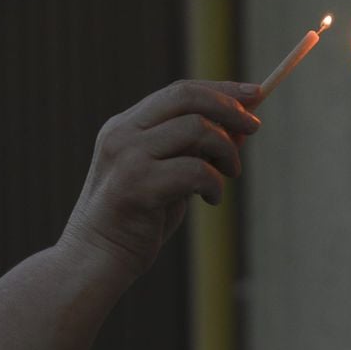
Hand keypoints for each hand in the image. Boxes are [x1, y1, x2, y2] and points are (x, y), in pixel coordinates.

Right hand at [62, 80, 262, 276]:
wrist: (95, 260)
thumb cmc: (137, 220)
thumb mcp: (169, 175)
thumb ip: (196, 149)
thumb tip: (243, 124)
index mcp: (125, 125)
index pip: (180, 91)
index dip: (221, 89)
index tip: (255, 93)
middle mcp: (122, 133)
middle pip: (187, 97)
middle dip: (229, 107)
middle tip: (254, 127)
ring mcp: (126, 157)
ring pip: (196, 129)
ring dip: (226, 150)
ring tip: (229, 174)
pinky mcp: (136, 186)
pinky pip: (195, 170)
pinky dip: (214, 183)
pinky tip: (211, 200)